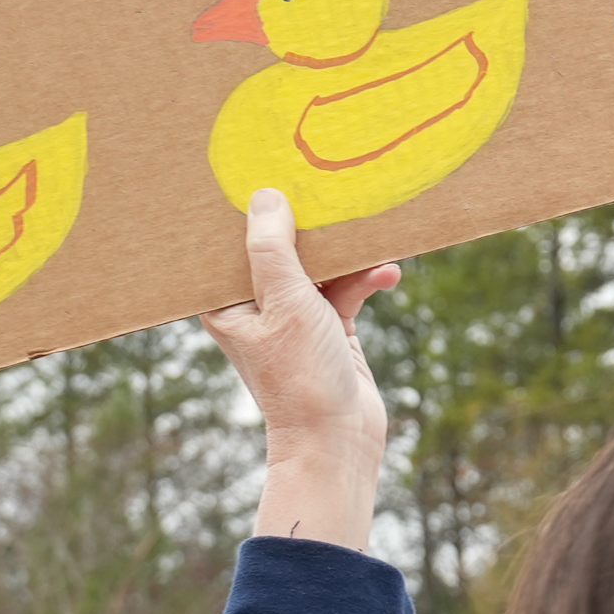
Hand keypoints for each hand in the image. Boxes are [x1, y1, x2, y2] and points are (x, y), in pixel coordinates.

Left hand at [204, 189, 401, 549]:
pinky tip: (387, 273)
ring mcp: (294, 318)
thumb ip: (273, 249)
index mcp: (226, 304)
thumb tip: (265, 197)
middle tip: (326, 191)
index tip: (266, 174)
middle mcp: (256, 308)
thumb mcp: (285, 302)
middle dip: (306, 226)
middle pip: (279, 249)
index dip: (245, 212)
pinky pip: (345, 289)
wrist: (338, 439)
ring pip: (318, 267)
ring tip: (372, 238)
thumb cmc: (299, 376)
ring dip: (346, 256)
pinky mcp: (329, 328)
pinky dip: (365, 280)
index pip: (229, 246)